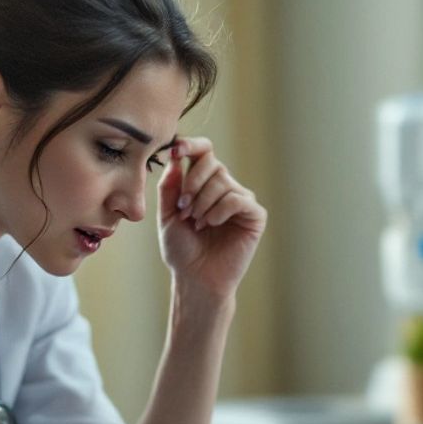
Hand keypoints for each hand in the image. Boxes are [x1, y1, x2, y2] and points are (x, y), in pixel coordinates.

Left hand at [157, 137, 266, 299]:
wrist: (196, 278)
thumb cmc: (182, 250)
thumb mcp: (167, 215)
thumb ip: (169, 187)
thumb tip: (175, 158)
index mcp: (204, 183)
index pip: (203, 152)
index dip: (191, 145)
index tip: (176, 150)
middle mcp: (225, 187)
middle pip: (212, 163)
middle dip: (193, 185)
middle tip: (184, 209)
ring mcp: (241, 200)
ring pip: (223, 181)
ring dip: (203, 203)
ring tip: (198, 224)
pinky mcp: (255, 215)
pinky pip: (237, 199)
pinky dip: (220, 210)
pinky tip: (212, 224)